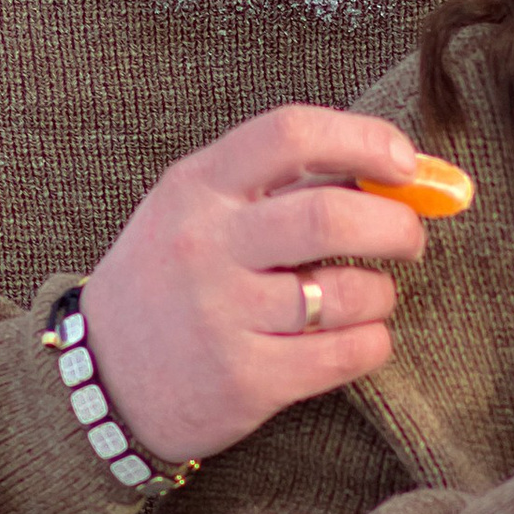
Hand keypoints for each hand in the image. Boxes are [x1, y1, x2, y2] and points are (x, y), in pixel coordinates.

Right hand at [79, 107, 431, 466]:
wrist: (103, 378)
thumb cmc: (172, 280)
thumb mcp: (198, 211)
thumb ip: (280, 185)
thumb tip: (395, 171)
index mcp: (198, 187)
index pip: (291, 134)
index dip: (364, 140)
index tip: (404, 164)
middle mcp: (206, 245)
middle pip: (331, 215)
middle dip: (396, 224)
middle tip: (410, 238)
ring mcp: (223, 315)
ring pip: (349, 292)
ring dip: (382, 292)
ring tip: (371, 296)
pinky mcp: (246, 379)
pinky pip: (347, 353)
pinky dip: (373, 341)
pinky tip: (359, 337)